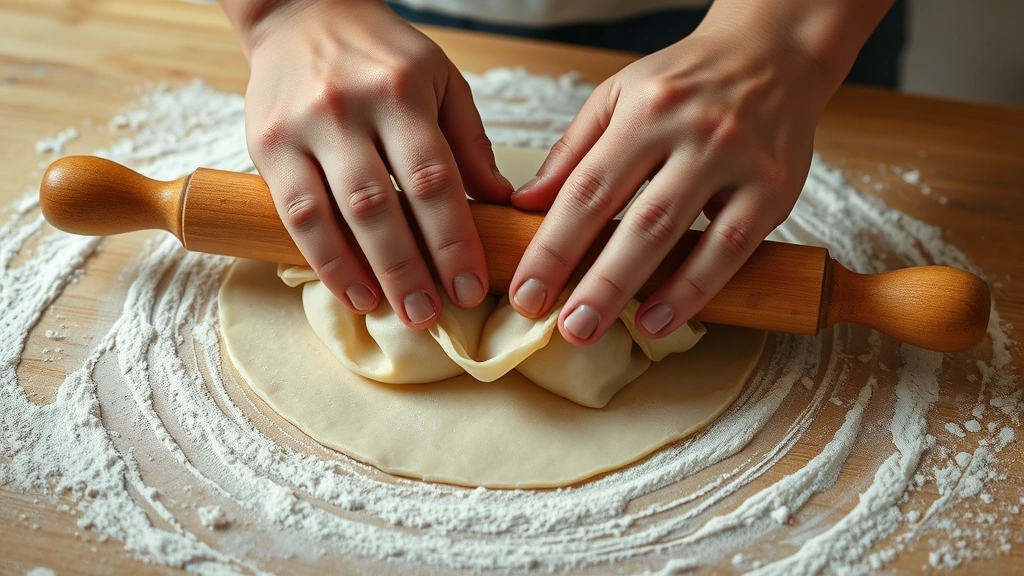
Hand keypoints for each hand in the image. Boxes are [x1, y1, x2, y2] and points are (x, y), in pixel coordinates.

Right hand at [235, 0, 512, 327]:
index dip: (453, 240)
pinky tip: (351, 291)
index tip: (470, 287)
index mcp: (401, 91)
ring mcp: (301, 127)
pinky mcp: (266, 143)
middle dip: (410, 269)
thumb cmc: (382, 54)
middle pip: (381, 204)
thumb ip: (469, 141)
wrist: (302, 14)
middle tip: (432, 316)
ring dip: (365, 274)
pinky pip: (294, 213)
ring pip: (331, 215)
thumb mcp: (440, 78)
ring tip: (394, 313)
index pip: (433, 178)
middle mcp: (347, 107)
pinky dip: (323, 260)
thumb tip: (501, 203)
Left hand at [508, 11, 838, 344]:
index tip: (526, 293)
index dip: (553, 246)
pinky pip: (732, 249)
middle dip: (594, 281)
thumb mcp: (619, 95)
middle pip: (635, 221)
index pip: (587, 188)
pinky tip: (660, 319)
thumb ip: (573, 151)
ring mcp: (737, 162)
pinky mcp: (775, 189)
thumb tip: (525, 205)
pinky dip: (694, 289)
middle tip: (563, 329)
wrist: (774, 52)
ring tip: (600, 331)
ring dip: (636, 291)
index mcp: (644, 110)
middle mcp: (692, 133)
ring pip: (681, 236)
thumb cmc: (685, 81)